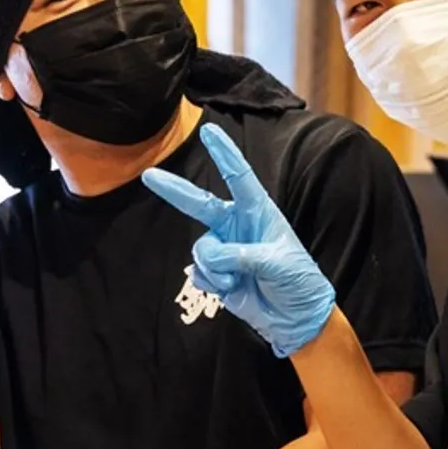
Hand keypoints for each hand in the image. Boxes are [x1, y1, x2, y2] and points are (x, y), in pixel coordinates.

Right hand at [142, 123, 334, 357]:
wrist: (295, 317)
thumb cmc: (298, 281)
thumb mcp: (278, 263)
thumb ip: (243, 255)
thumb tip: (210, 256)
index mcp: (260, 212)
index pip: (240, 178)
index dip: (224, 154)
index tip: (209, 131)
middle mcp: (238, 225)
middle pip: (200, 203)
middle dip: (175, 190)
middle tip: (149, 176)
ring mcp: (225, 249)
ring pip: (201, 249)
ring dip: (216, 268)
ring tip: (238, 281)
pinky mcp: (217, 273)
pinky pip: (200, 271)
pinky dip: (212, 282)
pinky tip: (231, 289)